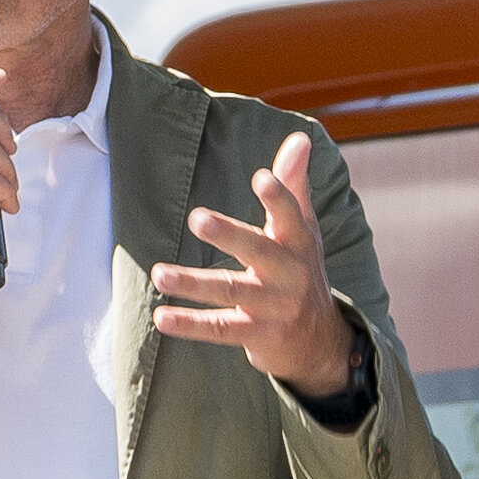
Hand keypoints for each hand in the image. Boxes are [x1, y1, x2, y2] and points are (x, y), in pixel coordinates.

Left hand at [150, 131, 358, 398]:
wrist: (319, 341)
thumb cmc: (301, 270)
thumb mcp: (303, 228)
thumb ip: (294, 183)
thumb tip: (300, 137)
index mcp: (298, 241)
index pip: (290, 215)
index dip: (278, 197)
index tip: (261, 177)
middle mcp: (288, 273)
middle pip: (257, 250)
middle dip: (229, 235)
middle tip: (197, 219)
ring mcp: (272, 306)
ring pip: (229, 292)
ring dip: (193, 283)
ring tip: (159, 274)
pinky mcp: (256, 334)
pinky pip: (220, 329)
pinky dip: (190, 325)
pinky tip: (161, 318)